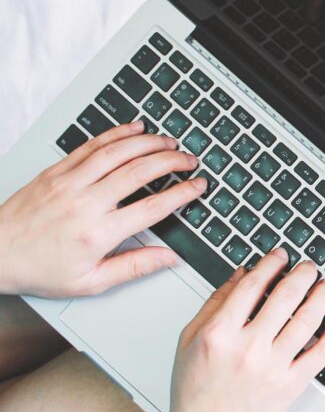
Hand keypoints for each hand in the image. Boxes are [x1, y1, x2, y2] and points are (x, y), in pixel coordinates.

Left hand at [0, 121, 204, 297]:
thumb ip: (133, 267)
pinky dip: (117, 134)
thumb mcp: (90, 282)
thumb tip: (168, 258)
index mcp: (97, 234)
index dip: (181, 194)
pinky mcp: (57, 171)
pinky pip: (92, 145)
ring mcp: (69, 183)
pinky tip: (135, 129)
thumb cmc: (39, 269)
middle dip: (171, 161)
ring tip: (170, 142)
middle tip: (190, 160)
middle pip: (139, 172)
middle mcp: (85, 204)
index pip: (152, 208)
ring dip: (149, 143)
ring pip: (118, 153)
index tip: (198, 186)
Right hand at [166, 252, 324, 411]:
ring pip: (307, 319)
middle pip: (285, 297)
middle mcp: (247, 349)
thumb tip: (242, 272)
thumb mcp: (189, 340)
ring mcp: (272, 368)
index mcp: (219, 334)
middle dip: (302, 273)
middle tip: (309, 265)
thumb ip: (215, 303)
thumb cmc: (195, 390)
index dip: (271, 264)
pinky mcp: (291, 385)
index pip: (252, 286)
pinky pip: (322, 351)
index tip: (281, 255)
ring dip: (321, 294)